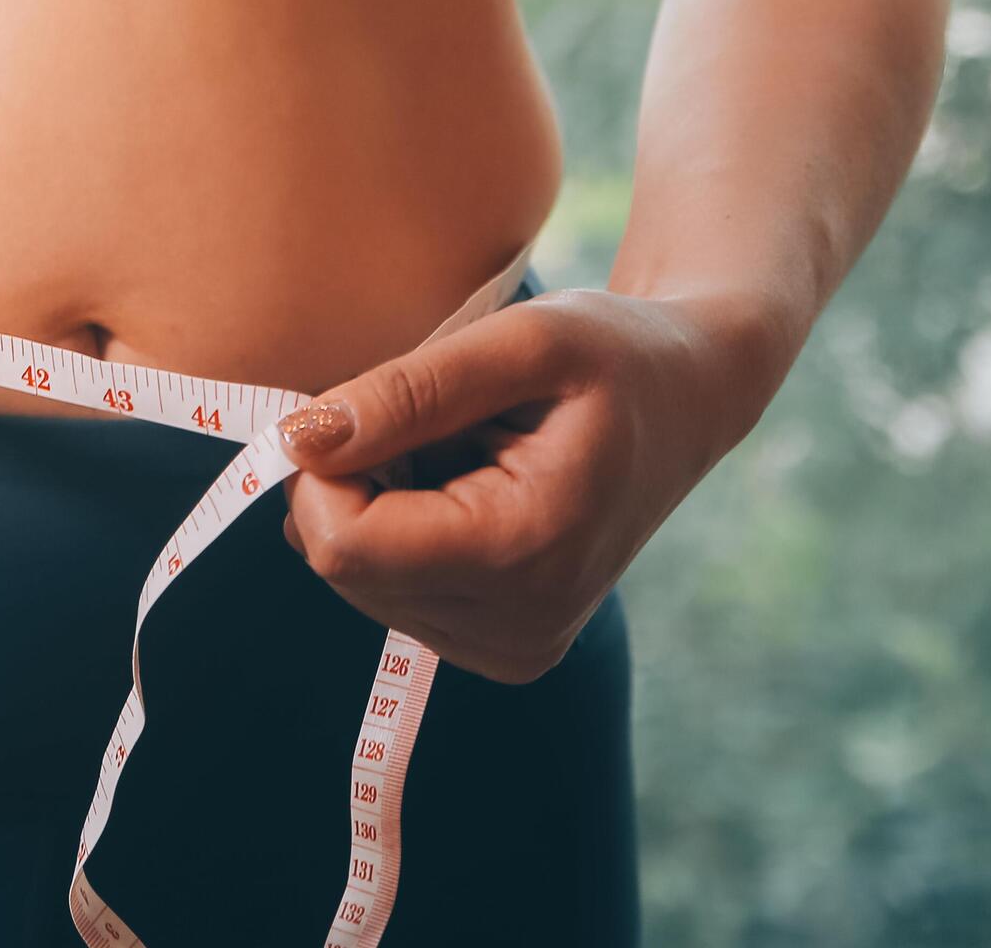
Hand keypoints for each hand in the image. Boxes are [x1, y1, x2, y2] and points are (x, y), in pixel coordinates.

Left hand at [277, 282, 791, 682]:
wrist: (690, 401)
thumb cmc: (613, 352)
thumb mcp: (522, 339)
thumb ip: (407, 392)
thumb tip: (300, 440)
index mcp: (527, 549)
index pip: (347, 545)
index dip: (320, 471)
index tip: (353, 405)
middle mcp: (521, 624)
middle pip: (345, 569)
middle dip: (351, 485)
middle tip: (425, 419)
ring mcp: (515, 648)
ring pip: (360, 584)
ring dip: (380, 506)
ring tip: (461, 450)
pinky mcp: (505, 650)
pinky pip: (394, 595)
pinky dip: (404, 533)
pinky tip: (466, 487)